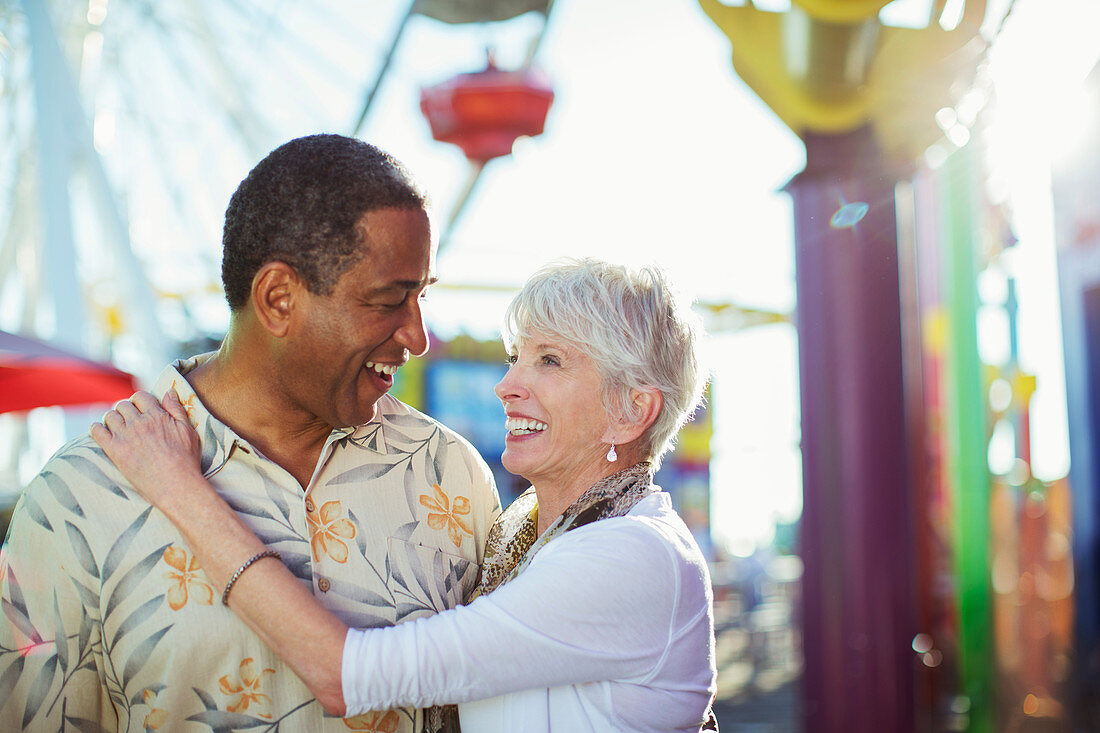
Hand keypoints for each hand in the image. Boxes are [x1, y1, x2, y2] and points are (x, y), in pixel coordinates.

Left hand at [91, 390, 202, 508]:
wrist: (176, 485)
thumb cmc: (185, 459)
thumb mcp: (188, 430)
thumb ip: (176, 409)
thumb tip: (168, 391)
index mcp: (157, 416)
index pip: (140, 396)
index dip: (140, 401)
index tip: (141, 410)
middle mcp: (139, 423)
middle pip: (123, 405)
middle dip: (126, 410)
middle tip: (130, 421)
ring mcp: (125, 436)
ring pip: (109, 416)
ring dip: (112, 419)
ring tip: (118, 428)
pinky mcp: (114, 451)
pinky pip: (96, 431)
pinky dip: (96, 429)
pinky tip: (103, 433)